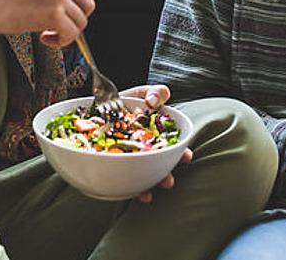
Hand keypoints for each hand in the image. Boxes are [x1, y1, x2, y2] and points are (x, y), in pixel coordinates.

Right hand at [0, 0, 97, 46]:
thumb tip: (73, 0)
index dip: (81, 4)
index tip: (68, 13)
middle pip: (88, 7)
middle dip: (74, 20)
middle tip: (55, 26)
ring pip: (81, 22)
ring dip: (66, 33)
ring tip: (46, 33)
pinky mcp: (53, 13)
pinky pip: (71, 34)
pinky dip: (61, 41)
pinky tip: (44, 38)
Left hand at [119, 84, 192, 202]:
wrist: (99, 106)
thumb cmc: (126, 102)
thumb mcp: (143, 94)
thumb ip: (156, 93)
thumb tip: (154, 102)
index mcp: (157, 136)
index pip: (172, 146)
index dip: (181, 153)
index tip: (186, 156)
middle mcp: (146, 151)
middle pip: (158, 165)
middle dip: (166, 175)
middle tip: (168, 181)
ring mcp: (131, 159)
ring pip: (142, 175)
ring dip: (148, 186)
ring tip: (148, 194)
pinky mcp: (115, 165)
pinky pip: (122, 178)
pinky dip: (128, 188)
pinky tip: (131, 193)